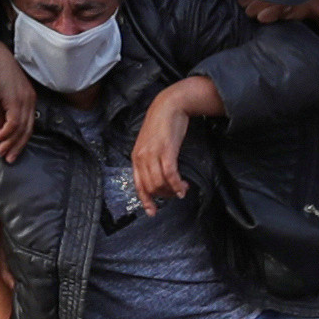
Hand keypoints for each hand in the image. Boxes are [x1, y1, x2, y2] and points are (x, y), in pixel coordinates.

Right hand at [0, 42, 36, 162]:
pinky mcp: (16, 99)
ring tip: (0, 152)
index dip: (19, 141)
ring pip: (21, 128)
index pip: (28, 126)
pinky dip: (7, 132)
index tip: (10, 153)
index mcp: (28, 100)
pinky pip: (14, 122)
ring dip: (10, 142)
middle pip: (27, 130)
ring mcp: (25, 100)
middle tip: (8, 159)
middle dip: (17, 146)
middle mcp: (30, 100)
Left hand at [131, 92, 198, 206]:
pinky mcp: (166, 151)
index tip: (152, 212)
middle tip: (175, 194)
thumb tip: (157, 176)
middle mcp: (141, 157)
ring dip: (172, 191)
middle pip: (150, 187)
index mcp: (136, 157)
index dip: (145, 200)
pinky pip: (170, 175)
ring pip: (160, 183)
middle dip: (164, 196)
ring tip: (182, 189)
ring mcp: (153, 154)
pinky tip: (182, 188)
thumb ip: (150, 159)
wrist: (169, 106)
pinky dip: (176, 185)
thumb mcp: (150, 144)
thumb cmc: (162, 124)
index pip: (138, 185)